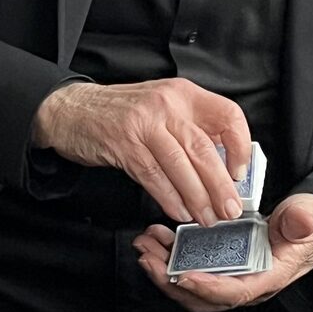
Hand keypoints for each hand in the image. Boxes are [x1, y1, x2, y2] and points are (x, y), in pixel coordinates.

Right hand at [31, 78, 249, 225]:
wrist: (73, 110)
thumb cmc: (123, 112)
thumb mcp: (163, 106)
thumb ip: (192, 127)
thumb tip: (224, 163)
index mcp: (183, 93)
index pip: (227, 115)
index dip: (239, 145)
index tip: (239, 172)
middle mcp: (166, 104)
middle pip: (204, 148)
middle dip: (220, 185)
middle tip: (230, 209)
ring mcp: (144, 124)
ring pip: (180, 166)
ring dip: (198, 198)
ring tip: (207, 218)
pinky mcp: (124, 145)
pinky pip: (153, 177)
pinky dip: (169, 198)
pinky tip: (179, 212)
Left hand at [132, 194, 312, 311]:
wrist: (311, 225)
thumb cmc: (312, 226)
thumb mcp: (312, 219)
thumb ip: (304, 222)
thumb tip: (298, 222)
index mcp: (268, 279)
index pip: (233, 292)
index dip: (206, 287)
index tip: (182, 275)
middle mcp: (246, 283)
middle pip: (203, 297)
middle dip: (171, 281)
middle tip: (148, 257)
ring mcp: (232, 275)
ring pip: (192, 285)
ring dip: (165, 268)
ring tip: (146, 244)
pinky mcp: (222, 264)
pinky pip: (192, 267)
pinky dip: (171, 255)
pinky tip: (160, 236)